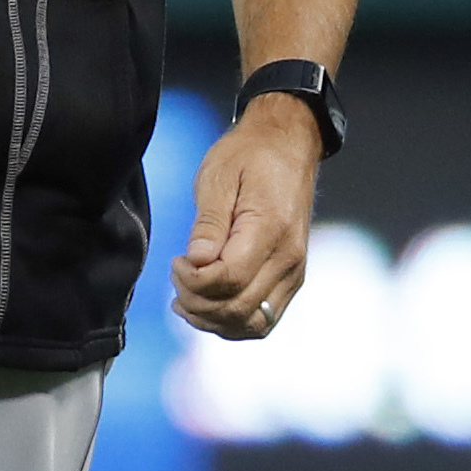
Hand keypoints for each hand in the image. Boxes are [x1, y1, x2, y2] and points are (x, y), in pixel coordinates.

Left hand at [170, 96, 322, 337]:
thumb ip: (208, 223)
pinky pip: (262, 319)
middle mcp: (288, 259)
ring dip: (212, 319)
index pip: (229, 280)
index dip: (193, 281)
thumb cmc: (249, 157)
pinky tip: (206, 305)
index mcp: (270, 230)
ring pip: (252, 324)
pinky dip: (231, 322)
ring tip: (186, 295)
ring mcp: (293, 273)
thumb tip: (198, 261)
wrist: (288, 146)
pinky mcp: (290, 279)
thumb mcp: (218, 177)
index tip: (176, 261)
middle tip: (176, 275)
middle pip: (237, 309)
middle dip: (196, 302)